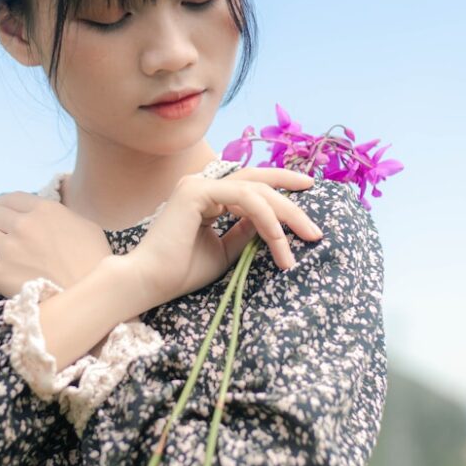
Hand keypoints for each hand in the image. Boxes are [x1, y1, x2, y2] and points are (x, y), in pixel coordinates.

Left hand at [0, 192, 113, 298]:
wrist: (90, 298)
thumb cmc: (95, 263)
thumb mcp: (87, 227)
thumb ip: (63, 216)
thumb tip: (49, 218)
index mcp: (44, 210)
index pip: (10, 198)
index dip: (4, 207)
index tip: (3, 216)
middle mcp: (23, 224)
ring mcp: (8, 249)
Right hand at [127, 167, 320, 307]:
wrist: (149, 282)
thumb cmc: (181, 271)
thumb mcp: (224, 251)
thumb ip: (245, 232)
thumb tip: (271, 222)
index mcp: (206, 196)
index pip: (250, 184)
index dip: (281, 184)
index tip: (309, 192)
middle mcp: (201, 184)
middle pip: (258, 182)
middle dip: (292, 202)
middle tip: (316, 228)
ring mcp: (198, 184)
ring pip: (255, 190)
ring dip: (285, 215)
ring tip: (305, 239)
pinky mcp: (196, 191)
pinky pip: (244, 198)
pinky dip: (266, 217)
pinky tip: (279, 239)